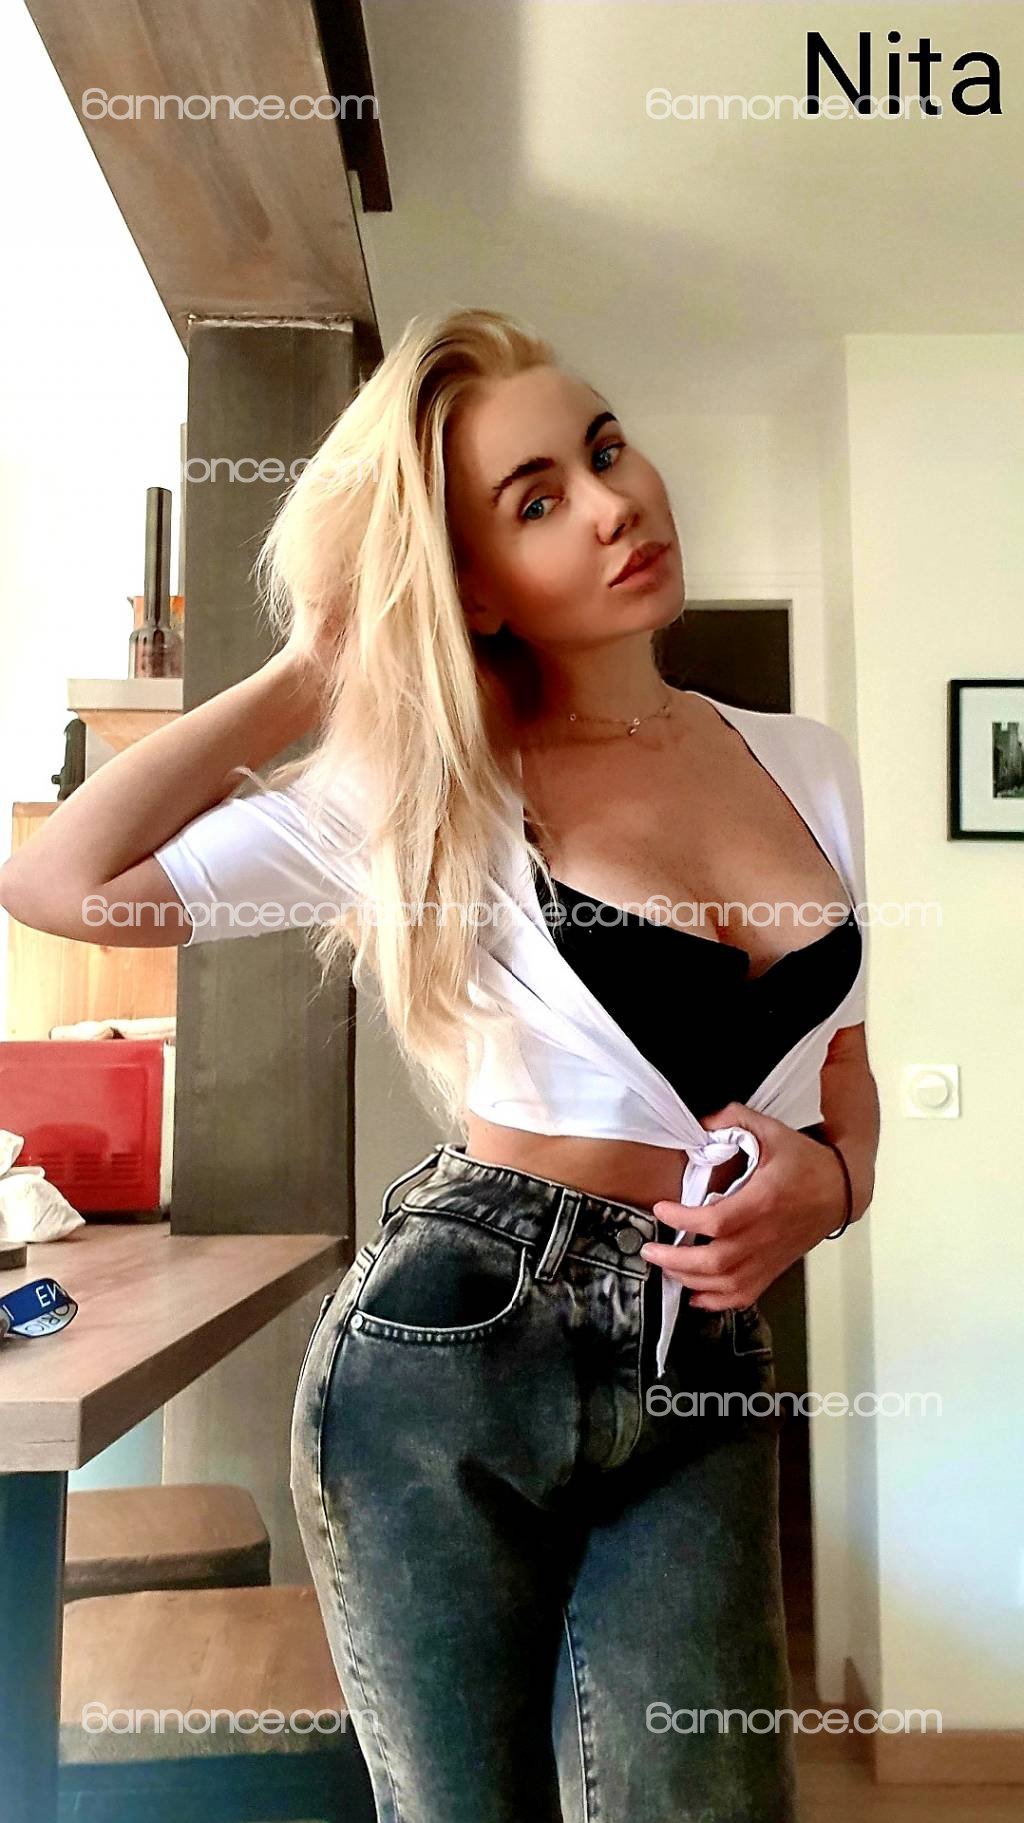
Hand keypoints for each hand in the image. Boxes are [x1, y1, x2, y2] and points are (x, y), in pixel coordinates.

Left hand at [639, 1101, 849, 1310]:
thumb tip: (701, 1121)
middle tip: (649, 1249)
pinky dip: (716, 1301)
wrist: (841, 1190)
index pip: (717, 1221)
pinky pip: (744, 1295)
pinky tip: (695, 1295)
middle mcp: (765, 1235)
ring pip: (725, 1284)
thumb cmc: (805, 1161)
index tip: (661, 1209)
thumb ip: (735, 1118)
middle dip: (675, 1260)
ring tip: (666, 1266)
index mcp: (762, 1201)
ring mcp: (770, 1256)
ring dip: (690, 1280)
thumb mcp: (772, 1130)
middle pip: (715, 1262)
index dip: (683, 1220)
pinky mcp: (773, 1268)